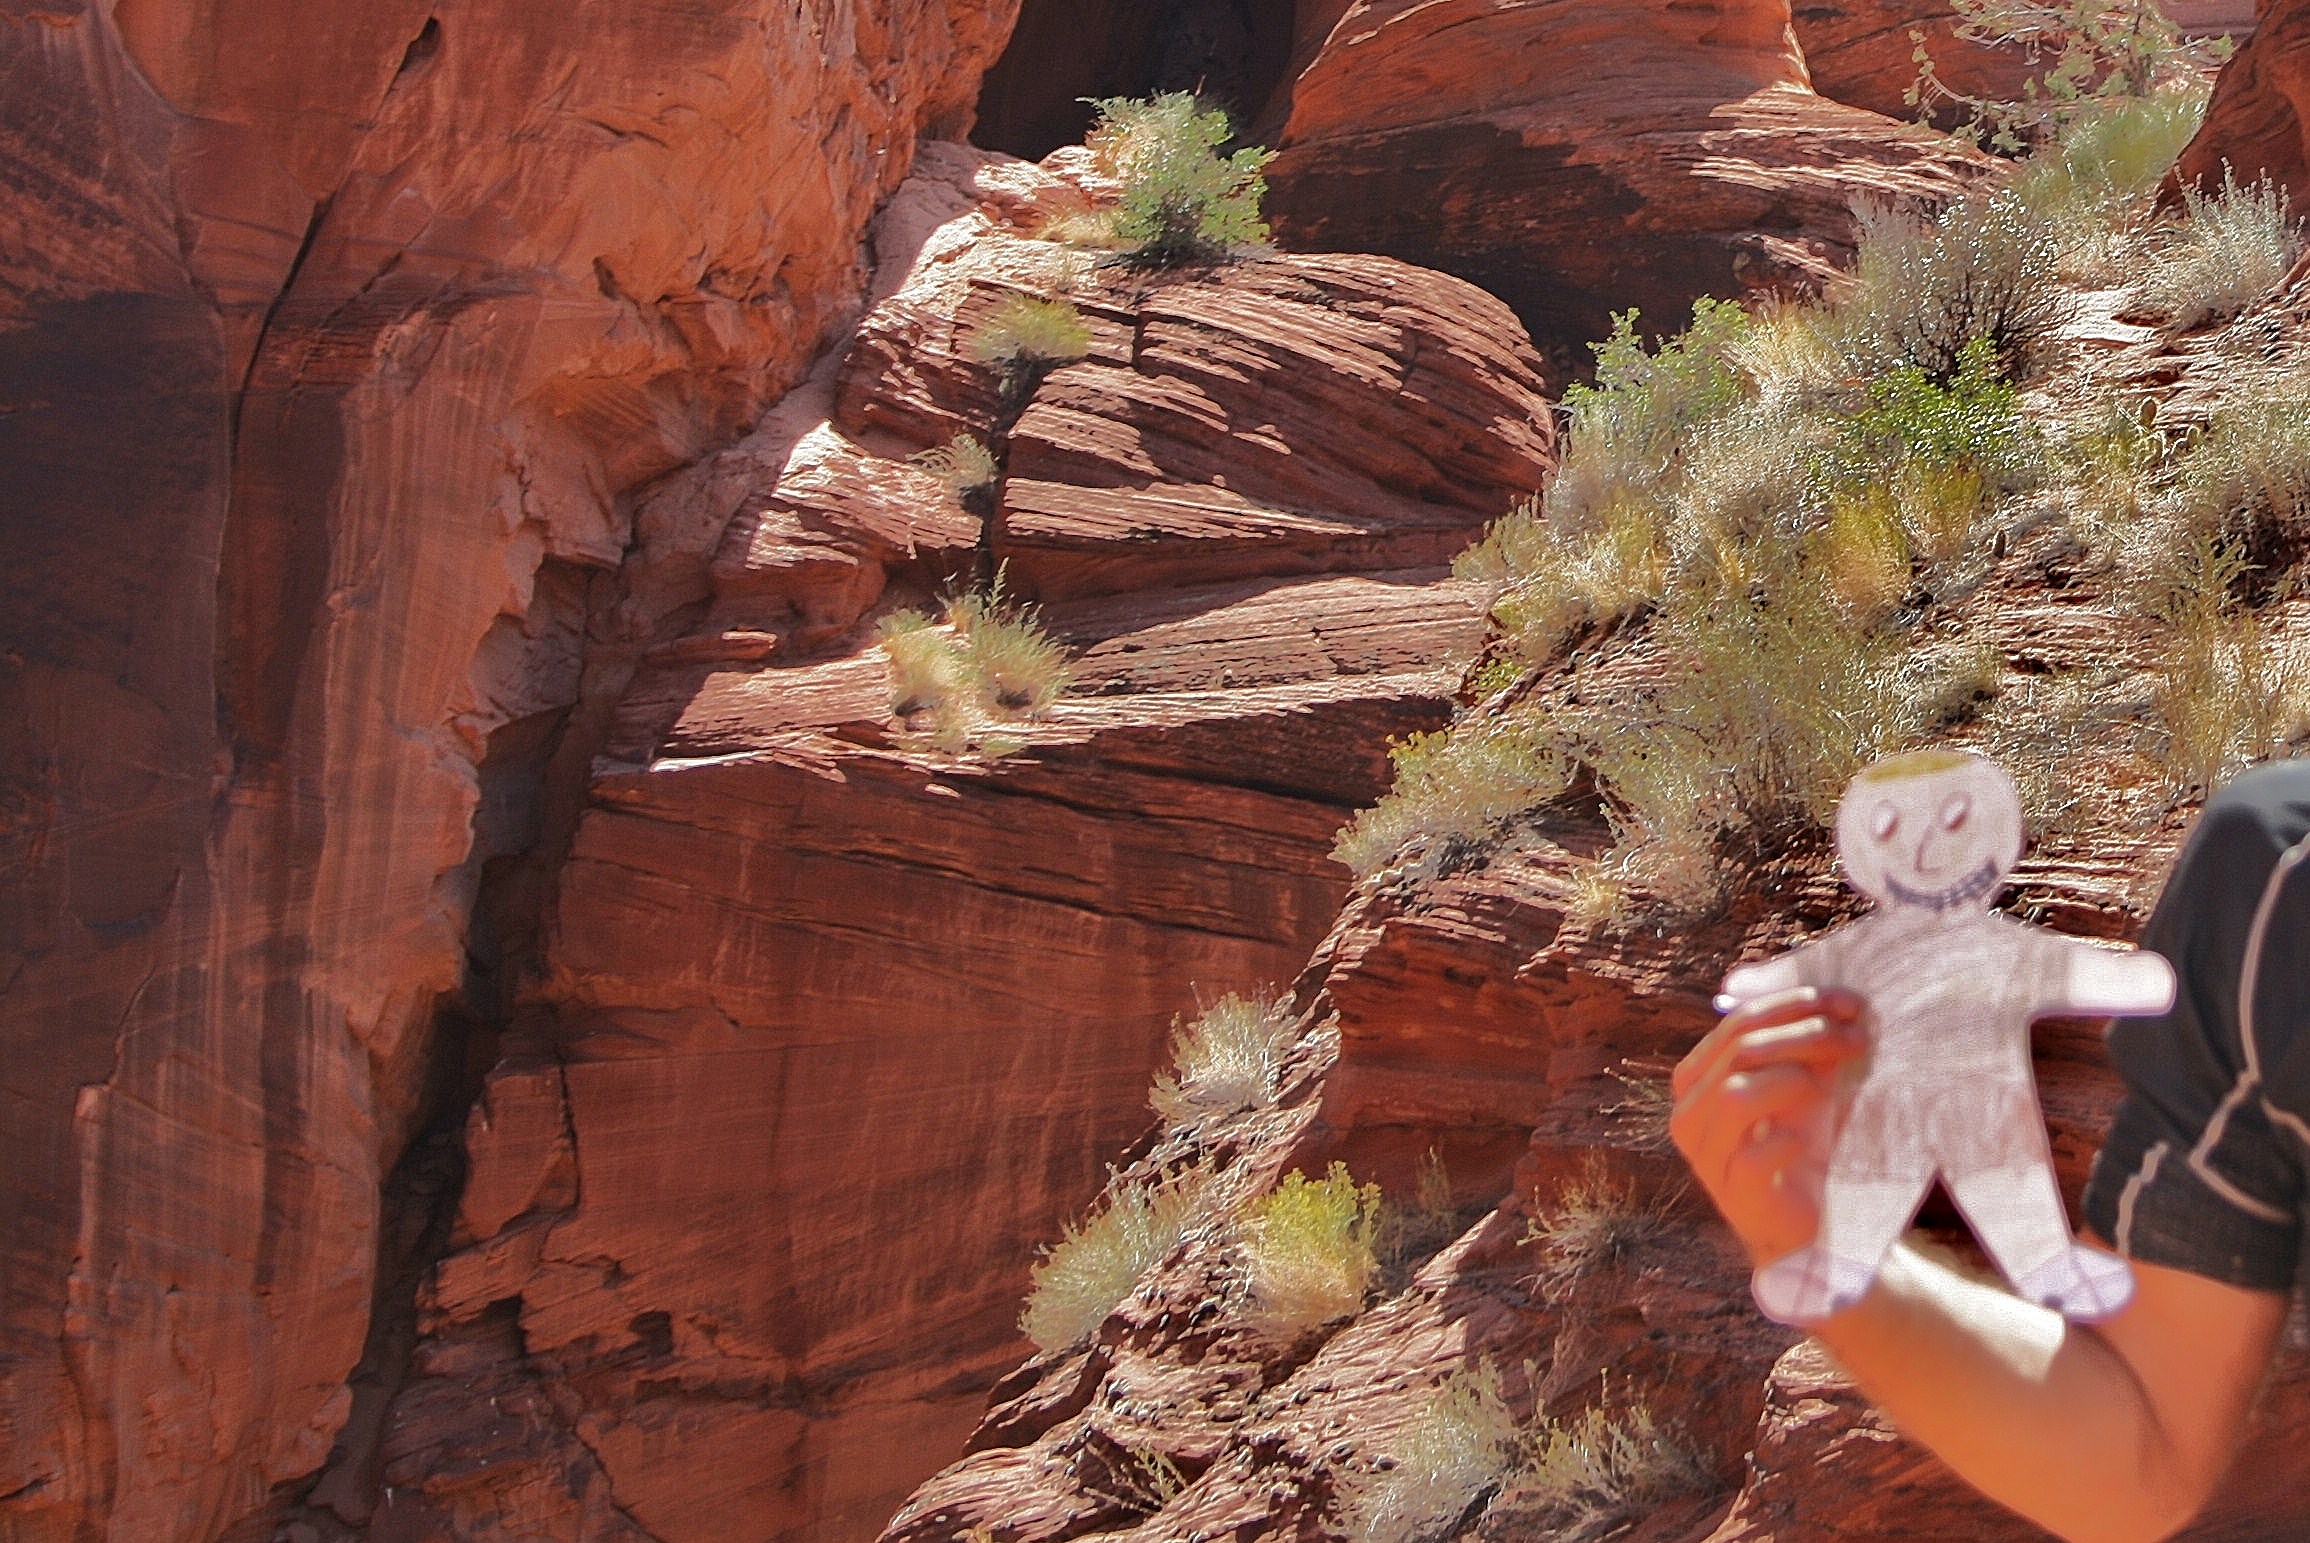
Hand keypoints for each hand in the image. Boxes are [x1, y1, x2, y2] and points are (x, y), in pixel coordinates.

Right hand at [1671, 987, 1869, 1265]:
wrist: (1812, 1228)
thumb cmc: (1805, 1148)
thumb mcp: (1803, 1086)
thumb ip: (1804, 1045)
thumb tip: (1840, 997)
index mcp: (1696, 1081)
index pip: (1734, 1023)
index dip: (1792, 1004)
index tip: (1848, 1001)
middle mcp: (1689, 1115)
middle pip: (1737, 1050)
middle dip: (1803, 1033)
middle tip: (1857, 1034)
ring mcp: (1707, 1158)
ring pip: (1734, 1093)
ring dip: (1791, 1079)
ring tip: (1828, 1087)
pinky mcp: (1735, 1197)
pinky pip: (1754, 1155)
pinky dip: (1787, 1139)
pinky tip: (1808, 1141)